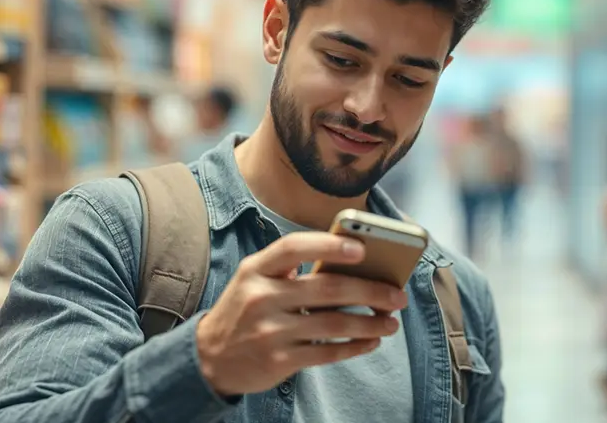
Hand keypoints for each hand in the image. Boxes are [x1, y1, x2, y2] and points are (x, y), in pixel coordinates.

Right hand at [195, 233, 407, 396]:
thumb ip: (291, 270)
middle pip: (326, 288)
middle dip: (370, 291)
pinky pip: (326, 353)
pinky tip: (371, 341)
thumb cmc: (245, 309)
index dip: (329, 246)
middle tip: (397, 295)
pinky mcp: (278, 361)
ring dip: (369, 323)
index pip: (293, 248)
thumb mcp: (255, 280)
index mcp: (256, 269)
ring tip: (391, 321)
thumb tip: (351, 265)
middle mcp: (261, 297)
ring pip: (333, 325)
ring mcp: (270, 331)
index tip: (362, 248)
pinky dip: (354, 347)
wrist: (209, 356)